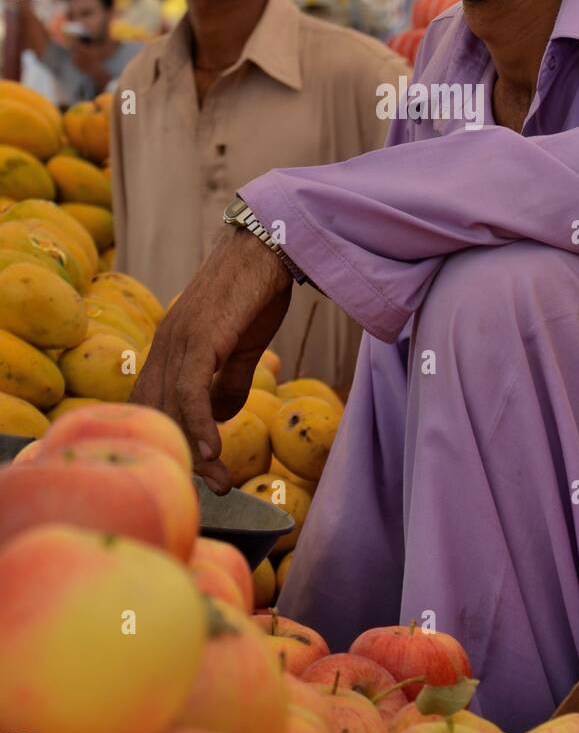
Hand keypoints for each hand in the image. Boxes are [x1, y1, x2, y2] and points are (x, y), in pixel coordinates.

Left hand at [132, 227, 292, 491]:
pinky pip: (191, 389)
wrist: (270, 244)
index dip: (168, 440)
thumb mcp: (242, 345)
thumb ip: (228, 381)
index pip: (153, 404)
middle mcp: (164, 344)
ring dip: (196, 451)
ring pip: (172, 407)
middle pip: (156, 411)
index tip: (191, 472)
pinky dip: (198, 423)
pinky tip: (214, 451)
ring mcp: (179, 339)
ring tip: (219, 482)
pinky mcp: (200, 336)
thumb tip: (219, 418)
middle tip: (209, 488)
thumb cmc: (257, 291)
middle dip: (181, 454)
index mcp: (170, 347)